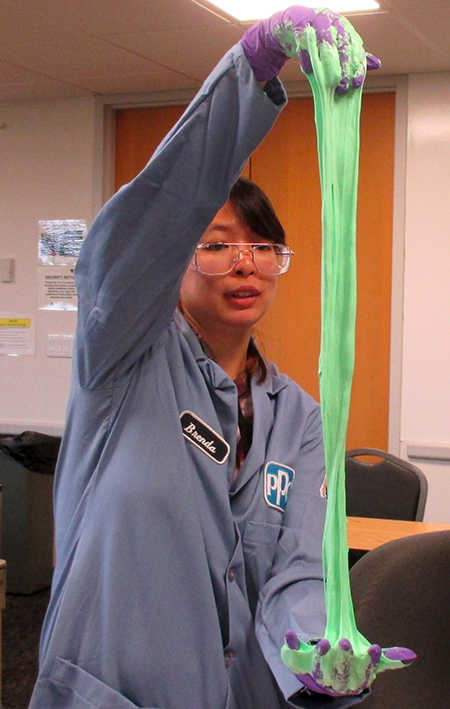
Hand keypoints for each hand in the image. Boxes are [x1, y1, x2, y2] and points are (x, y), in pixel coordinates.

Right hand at [241, 5, 379, 91]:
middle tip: (342, 88)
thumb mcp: (341, 46)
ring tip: (328, 83)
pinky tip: (307, 70)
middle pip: (343, 48)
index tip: (356, 84)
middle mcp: (336, 25)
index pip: (356, 50)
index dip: (357, 68)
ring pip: (326, 45)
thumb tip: (377, 64)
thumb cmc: (323, 38)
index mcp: (347, 30)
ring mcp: (319, 24)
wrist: (298, 22)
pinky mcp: (302, 27)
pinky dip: (306, 57)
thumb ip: (356, 56)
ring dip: (328, 66)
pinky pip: (305, 44)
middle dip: (343, 70)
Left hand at [282, 631, 415, 695]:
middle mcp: (334, 681)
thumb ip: (385, 659)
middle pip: (340, 674)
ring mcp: (315, 672)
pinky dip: (292, 644)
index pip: (363, 674)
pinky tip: (291, 633)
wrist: (319, 673)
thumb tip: (410, 656)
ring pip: (319, 669)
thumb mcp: (367, 661)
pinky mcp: (299, 660)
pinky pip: (294, 653)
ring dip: (321, 656)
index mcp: (353, 681)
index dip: (369, 662)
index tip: (375, 647)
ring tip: (325, 642)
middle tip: (344, 641)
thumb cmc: (348, 665)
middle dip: (342, 659)